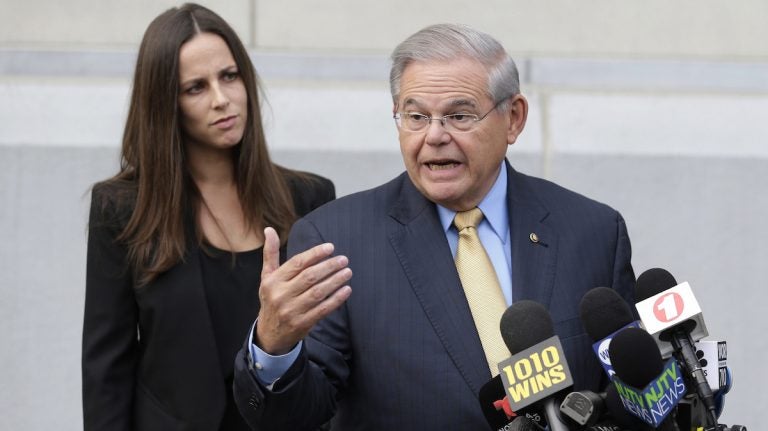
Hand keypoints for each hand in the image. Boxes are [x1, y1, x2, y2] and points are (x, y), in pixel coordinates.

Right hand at [255, 227, 351, 354]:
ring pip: (317, 292)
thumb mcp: (267, 277)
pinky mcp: (302, 323)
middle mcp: (281, 295)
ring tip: (347, 272)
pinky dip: (336, 299)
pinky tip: (346, 290)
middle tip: (343, 260)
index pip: (297, 263)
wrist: (269, 333)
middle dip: (328, 267)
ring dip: (335, 281)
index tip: (330, 247)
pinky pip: (323, 309)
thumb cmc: (272, 299)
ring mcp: (292, 310)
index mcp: (273, 281)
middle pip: (309, 277)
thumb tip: (269, 229)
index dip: (315, 254)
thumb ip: (270, 253)